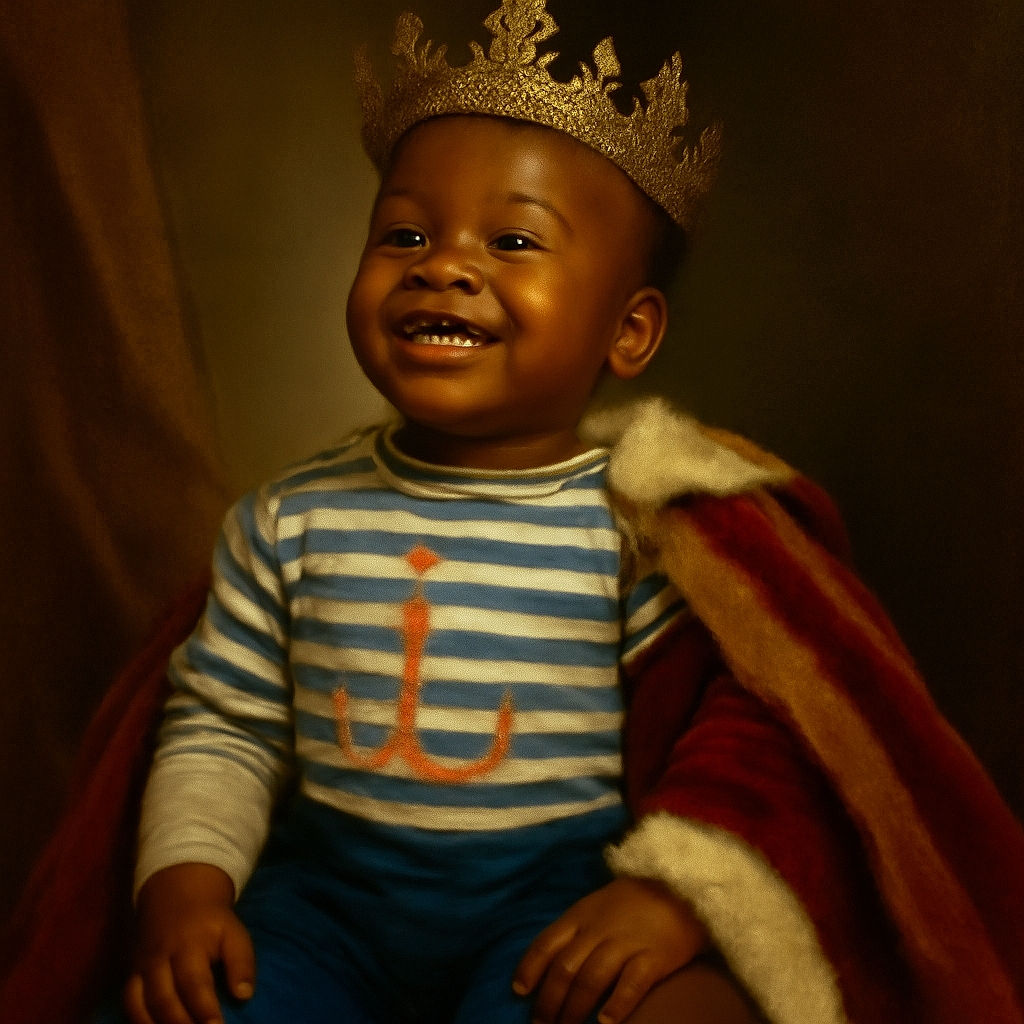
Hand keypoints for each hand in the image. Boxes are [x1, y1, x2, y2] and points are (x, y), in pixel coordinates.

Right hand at [124, 863, 255, 1023]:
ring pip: (140, 1005)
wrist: (177, 895)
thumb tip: (243, 995)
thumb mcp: (234, 932)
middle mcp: (160, 957)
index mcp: (189, 944)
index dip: (204, 1009)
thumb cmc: (211, 922)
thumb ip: (241, 962)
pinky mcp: (131, 974)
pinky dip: (138, 1022)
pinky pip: (127, 1004)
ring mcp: (141, 967)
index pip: (194, 983)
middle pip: (163, 999)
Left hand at [513, 876, 708, 1023]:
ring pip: (591, 979)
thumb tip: (550, 962)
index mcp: (581, 915)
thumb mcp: (596, 906)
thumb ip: (575, 930)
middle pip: (565, 969)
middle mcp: (599, 929)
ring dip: (575, 1010)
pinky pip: (631, 983)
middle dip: (550, 1002)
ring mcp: (627, 942)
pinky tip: (606, 1023)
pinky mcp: (655, 957)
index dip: (530, 969)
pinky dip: (617, 1004)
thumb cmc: (633, 902)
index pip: (546, 943)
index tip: (519, 992)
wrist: (681, 888)